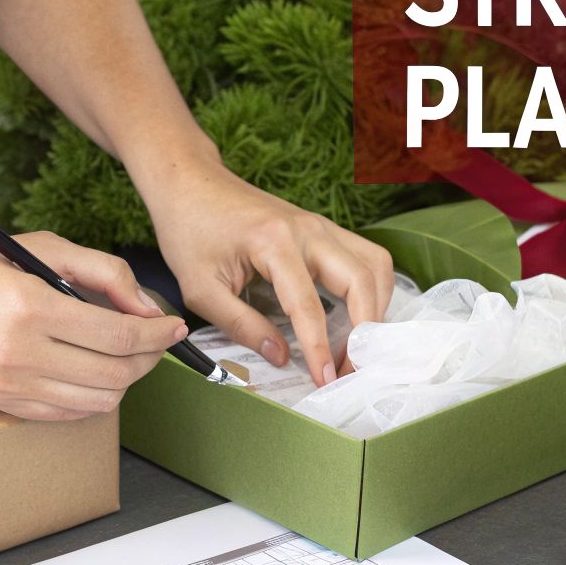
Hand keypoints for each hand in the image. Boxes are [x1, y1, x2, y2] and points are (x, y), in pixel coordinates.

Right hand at [0, 231, 189, 420]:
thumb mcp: (43, 247)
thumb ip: (104, 273)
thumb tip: (147, 307)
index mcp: (32, 307)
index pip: (120, 335)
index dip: (159, 333)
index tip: (173, 326)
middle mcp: (20, 353)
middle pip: (116, 374)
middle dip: (149, 358)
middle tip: (156, 341)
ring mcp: (8, 384)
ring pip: (96, 402)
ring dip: (125, 382)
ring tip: (127, 357)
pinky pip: (65, 415)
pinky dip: (91, 398)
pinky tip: (94, 374)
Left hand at [142, 155, 395, 386]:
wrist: (189, 183)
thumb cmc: (189, 232)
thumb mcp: (200, 289)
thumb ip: (241, 325)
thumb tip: (280, 357)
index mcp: (274, 242)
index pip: (309, 305)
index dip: (319, 348)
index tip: (324, 381)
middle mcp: (308, 229)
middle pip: (362, 280)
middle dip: (365, 330)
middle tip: (351, 369)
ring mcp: (320, 225)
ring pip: (375, 264)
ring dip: (377, 307)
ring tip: (359, 345)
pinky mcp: (322, 228)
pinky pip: (364, 256)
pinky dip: (371, 288)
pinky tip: (358, 316)